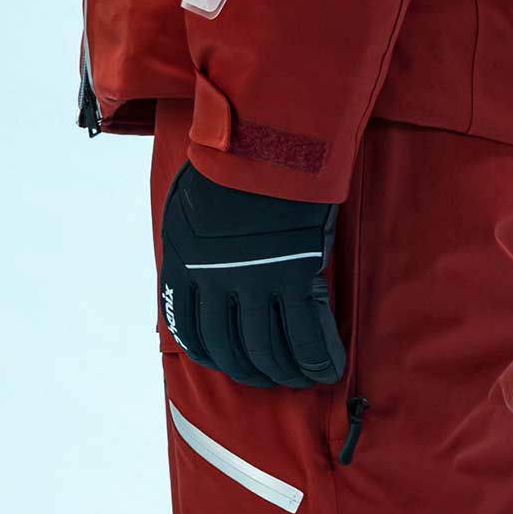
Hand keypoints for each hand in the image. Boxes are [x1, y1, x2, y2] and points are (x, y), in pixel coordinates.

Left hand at [158, 162, 345, 388]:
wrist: (263, 135)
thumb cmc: (230, 158)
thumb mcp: (191, 202)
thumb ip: (194, 240)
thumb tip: (201, 261)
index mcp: (184, 263)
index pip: (190, 329)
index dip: (211, 356)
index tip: (226, 363)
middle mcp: (215, 280)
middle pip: (230, 348)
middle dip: (251, 371)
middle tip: (268, 378)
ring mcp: (255, 280)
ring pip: (267, 348)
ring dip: (285, 371)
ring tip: (299, 378)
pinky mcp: (293, 275)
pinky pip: (306, 334)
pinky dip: (318, 359)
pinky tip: (328, 371)